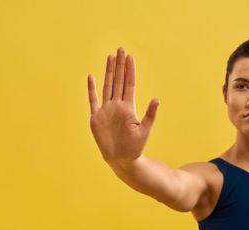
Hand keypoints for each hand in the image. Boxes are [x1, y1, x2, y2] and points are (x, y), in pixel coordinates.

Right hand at [87, 47, 159, 166]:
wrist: (122, 160)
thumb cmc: (135, 147)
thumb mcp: (144, 130)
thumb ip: (150, 114)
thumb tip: (156, 98)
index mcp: (128, 108)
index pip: (129, 84)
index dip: (129, 70)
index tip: (130, 57)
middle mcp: (117, 106)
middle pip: (118, 81)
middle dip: (119, 65)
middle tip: (121, 49)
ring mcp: (106, 111)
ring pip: (107, 86)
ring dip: (109, 72)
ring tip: (110, 57)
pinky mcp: (95, 118)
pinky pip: (93, 100)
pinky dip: (92, 89)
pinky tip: (92, 76)